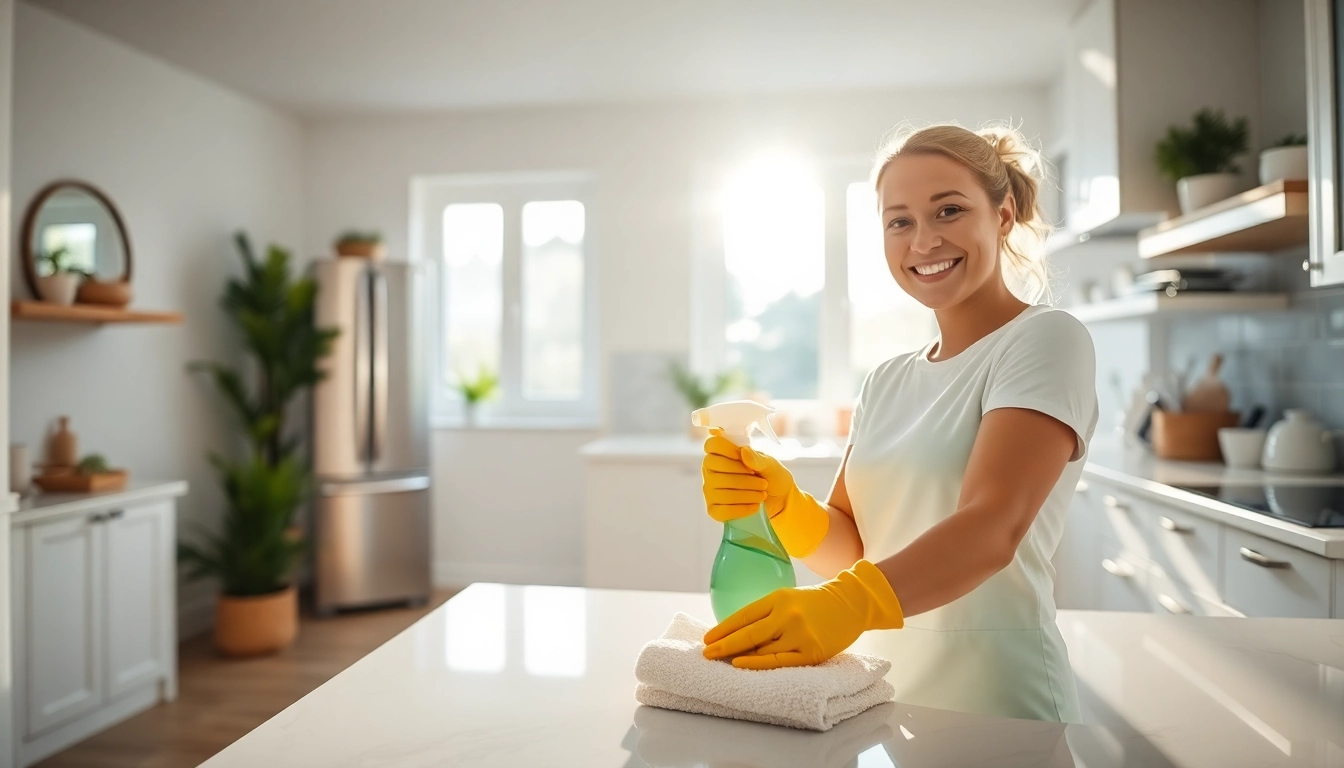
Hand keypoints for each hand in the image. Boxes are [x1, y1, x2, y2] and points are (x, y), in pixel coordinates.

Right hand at [701, 428, 830, 555]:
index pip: (712, 444)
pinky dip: (741, 509)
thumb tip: (744, 452)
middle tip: (762, 482)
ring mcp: (710, 490)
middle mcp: (711, 470)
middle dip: (743, 476)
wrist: (780, 500)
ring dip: (746, 494)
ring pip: (721, 491)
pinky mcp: (714, 509)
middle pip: (715, 467)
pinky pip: (721, 510)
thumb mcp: (770, 465)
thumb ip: (757, 458)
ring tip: (762, 494)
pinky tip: (754, 506)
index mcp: (722, 453)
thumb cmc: (772, 476)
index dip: (726, 449)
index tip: (743, 457)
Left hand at [702, 560, 902, 669]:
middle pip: (748, 633)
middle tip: (705, 653)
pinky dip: (757, 664)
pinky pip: (778, 661)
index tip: (707, 638)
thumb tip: (738, 633)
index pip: (744, 615)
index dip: (723, 628)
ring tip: (720, 661)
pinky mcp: (811, 652)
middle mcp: (788, 615)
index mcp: (779, 598)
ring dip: (737, 655)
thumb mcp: (789, 598)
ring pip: (761, 649)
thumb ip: (767, 613)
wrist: (851, 604)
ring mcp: (799, 634)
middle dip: (723, 644)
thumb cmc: (816, 602)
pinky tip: (741, 664)